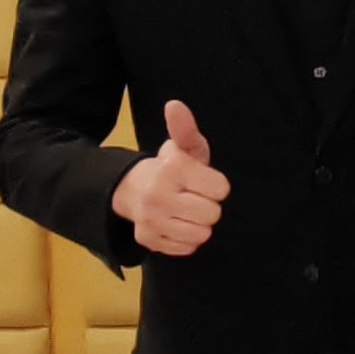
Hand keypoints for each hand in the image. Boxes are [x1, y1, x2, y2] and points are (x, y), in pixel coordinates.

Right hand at [111, 98, 230, 256]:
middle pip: (212, 214)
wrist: (133, 189)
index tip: (203, 180)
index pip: (221, 189)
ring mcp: (151, 220)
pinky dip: (186, 238)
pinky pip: (187, 248)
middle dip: (209, 205)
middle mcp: (158, 196)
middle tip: (195, 196)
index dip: (216, 185)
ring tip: (187, 210)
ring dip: (199, 224)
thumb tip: (174, 105)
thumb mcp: (182, 146)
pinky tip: (176, 223)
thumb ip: (185, 128)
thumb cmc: (171, 168)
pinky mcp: (148, 240)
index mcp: (172, 169)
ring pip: (201, 234)